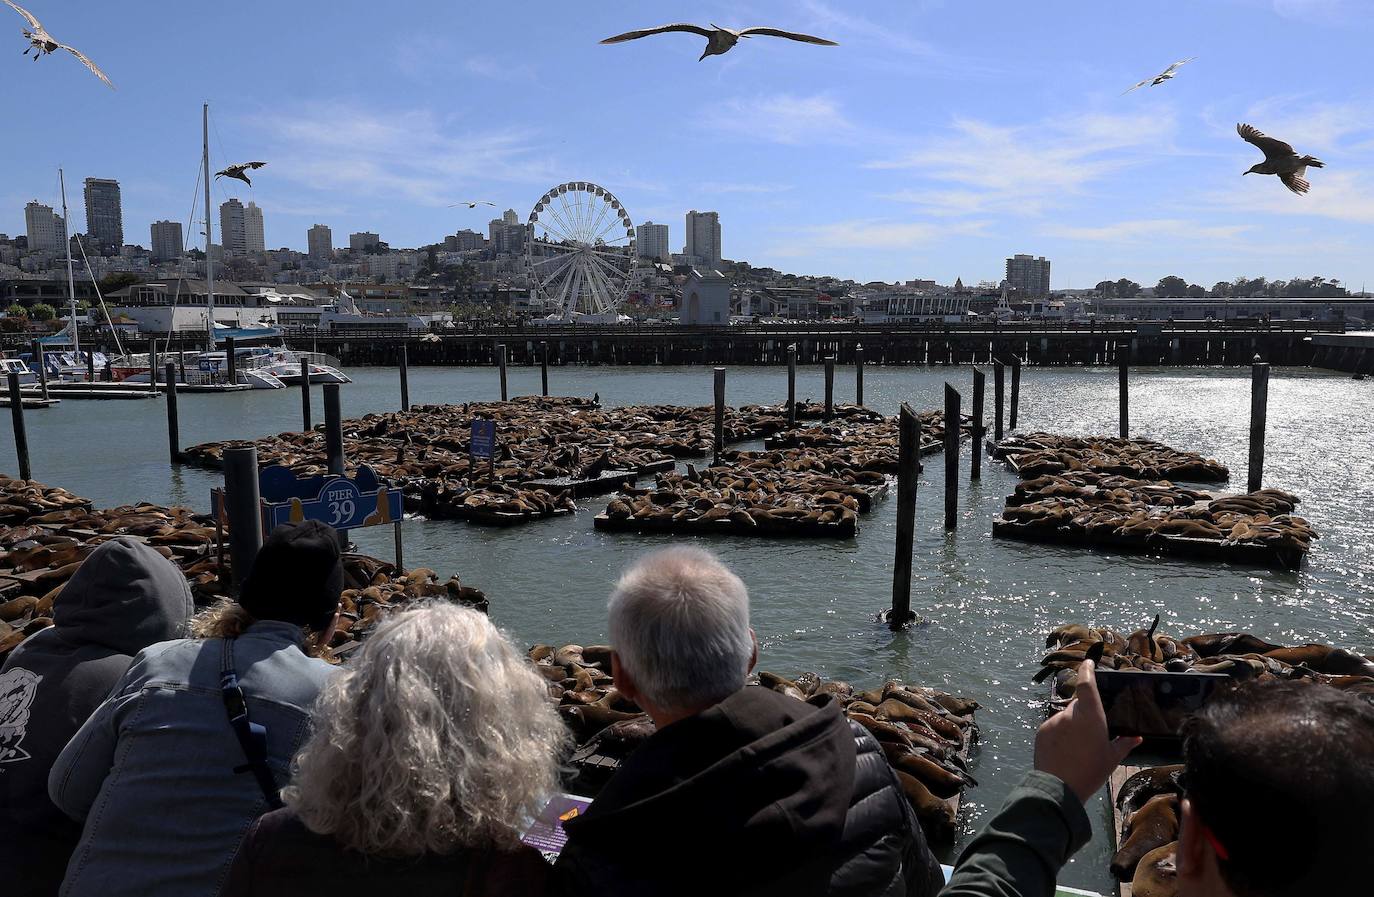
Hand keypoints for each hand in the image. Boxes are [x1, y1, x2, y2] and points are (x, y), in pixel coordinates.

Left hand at [1034, 660, 1141, 802]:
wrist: (1058, 788)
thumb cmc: (1090, 771)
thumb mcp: (1112, 758)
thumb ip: (1124, 744)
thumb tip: (1137, 737)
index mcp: (1090, 715)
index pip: (1087, 684)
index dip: (1087, 670)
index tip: (1088, 663)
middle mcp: (1070, 714)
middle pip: (1078, 704)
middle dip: (1084, 713)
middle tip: (1091, 732)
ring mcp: (1053, 721)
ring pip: (1065, 717)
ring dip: (1072, 725)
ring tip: (1078, 748)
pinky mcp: (1042, 731)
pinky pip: (1054, 727)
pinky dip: (1060, 734)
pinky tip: (1065, 751)